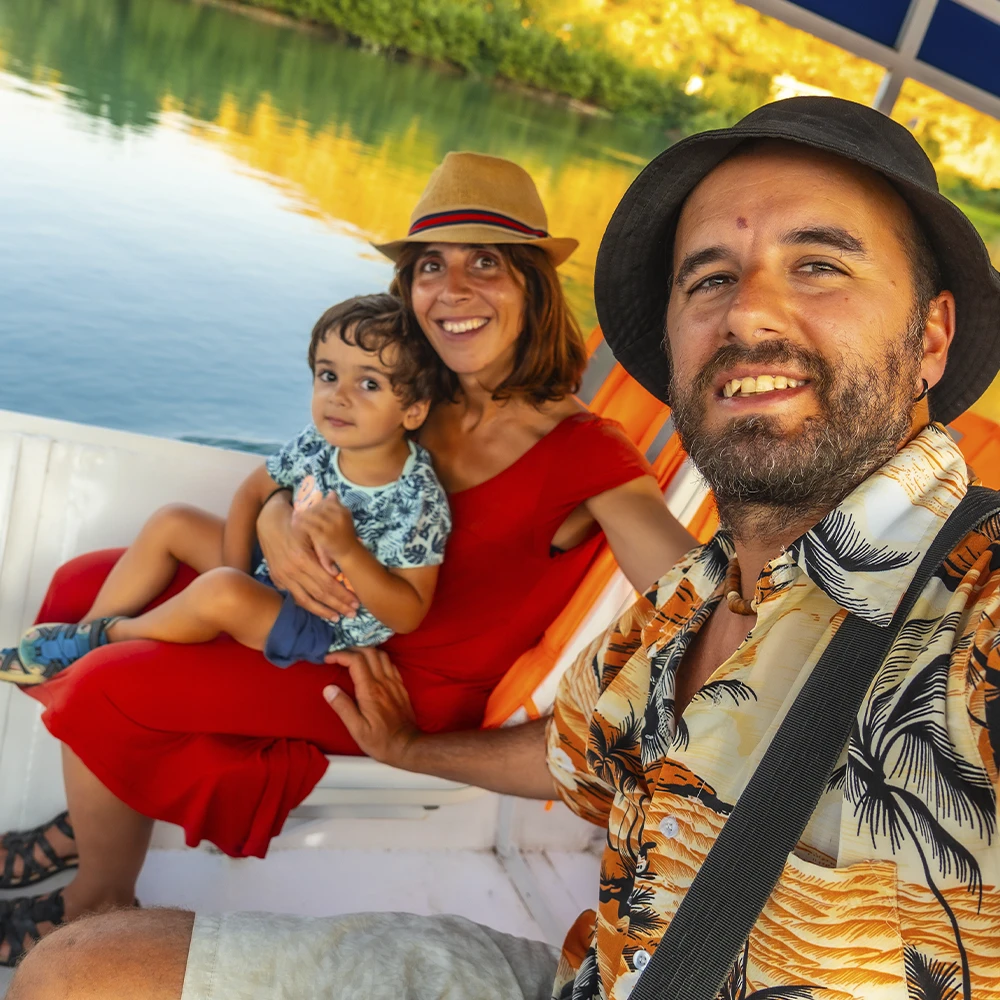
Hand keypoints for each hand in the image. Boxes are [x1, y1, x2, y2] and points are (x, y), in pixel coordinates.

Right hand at [256, 492, 358, 618]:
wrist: (270, 523)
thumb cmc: (297, 525)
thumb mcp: (313, 532)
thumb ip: (324, 552)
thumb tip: (335, 574)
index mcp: (302, 559)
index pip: (327, 583)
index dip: (342, 594)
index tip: (356, 602)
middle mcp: (292, 571)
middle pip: (319, 594)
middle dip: (338, 605)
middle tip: (353, 613)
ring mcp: (283, 578)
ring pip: (305, 601)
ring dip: (323, 611)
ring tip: (338, 618)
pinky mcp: (278, 580)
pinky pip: (295, 597)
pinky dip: (308, 606)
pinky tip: (319, 611)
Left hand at [295, 492, 359, 563]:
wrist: (350, 553)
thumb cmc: (345, 536)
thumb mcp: (344, 518)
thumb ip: (336, 506)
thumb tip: (331, 492)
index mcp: (343, 511)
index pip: (326, 503)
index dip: (315, 505)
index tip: (308, 508)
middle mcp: (338, 516)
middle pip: (318, 509)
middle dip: (307, 511)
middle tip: (296, 513)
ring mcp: (331, 526)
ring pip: (312, 516)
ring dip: (301, 517)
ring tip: (293, 518)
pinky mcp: (324, 536)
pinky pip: (309, 527)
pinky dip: (300, 525)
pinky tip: (295, 525)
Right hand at [323, 648, 421, 766]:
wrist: (407, 746)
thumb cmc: (380, 740)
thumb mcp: (356, 729)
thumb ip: (343, 707)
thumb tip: (329, 688)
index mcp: (370, 690)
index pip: (355, 660)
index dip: (340, 655)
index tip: (328, 658)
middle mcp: (383, 682)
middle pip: (369, 652)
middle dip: (351, 649)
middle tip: (338, 656)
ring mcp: (394, 682)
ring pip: (381, 655)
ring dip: (365, 651)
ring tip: (352, 657)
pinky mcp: (401, 686)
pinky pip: (390, 664)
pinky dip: (378, 659)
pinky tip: (371, 666)